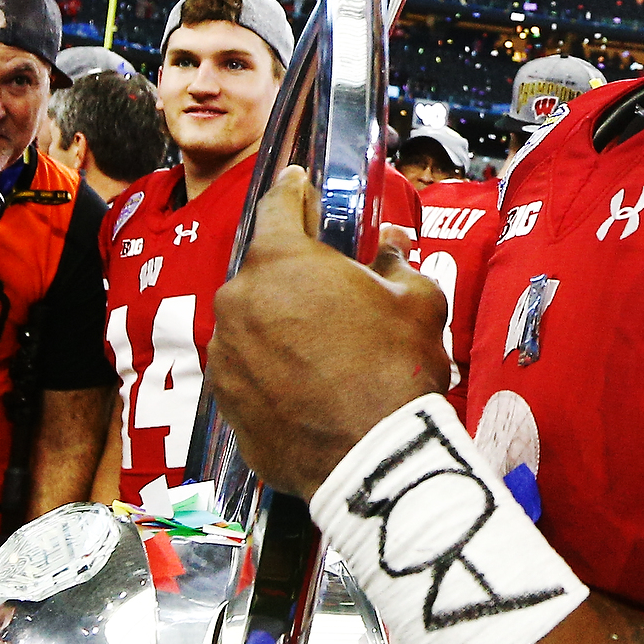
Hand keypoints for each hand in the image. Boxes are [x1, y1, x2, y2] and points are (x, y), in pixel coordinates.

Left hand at [206, 168, 451, 494]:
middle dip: (296, 275)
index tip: (299, 182)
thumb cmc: (396, 371)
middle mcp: (238, 300)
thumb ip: (399, 264)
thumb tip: (393, 251)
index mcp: (281, 260)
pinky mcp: (225, 402)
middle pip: (265, 270)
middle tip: (334, 290)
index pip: (279, 204)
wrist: (374, 461)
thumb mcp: (418, 301)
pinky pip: (248, 370)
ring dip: (280, 324)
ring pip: (252, 322)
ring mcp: (225, 354)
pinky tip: (307, 385)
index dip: (295, 190)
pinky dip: (271, 370)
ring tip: (324, 347)